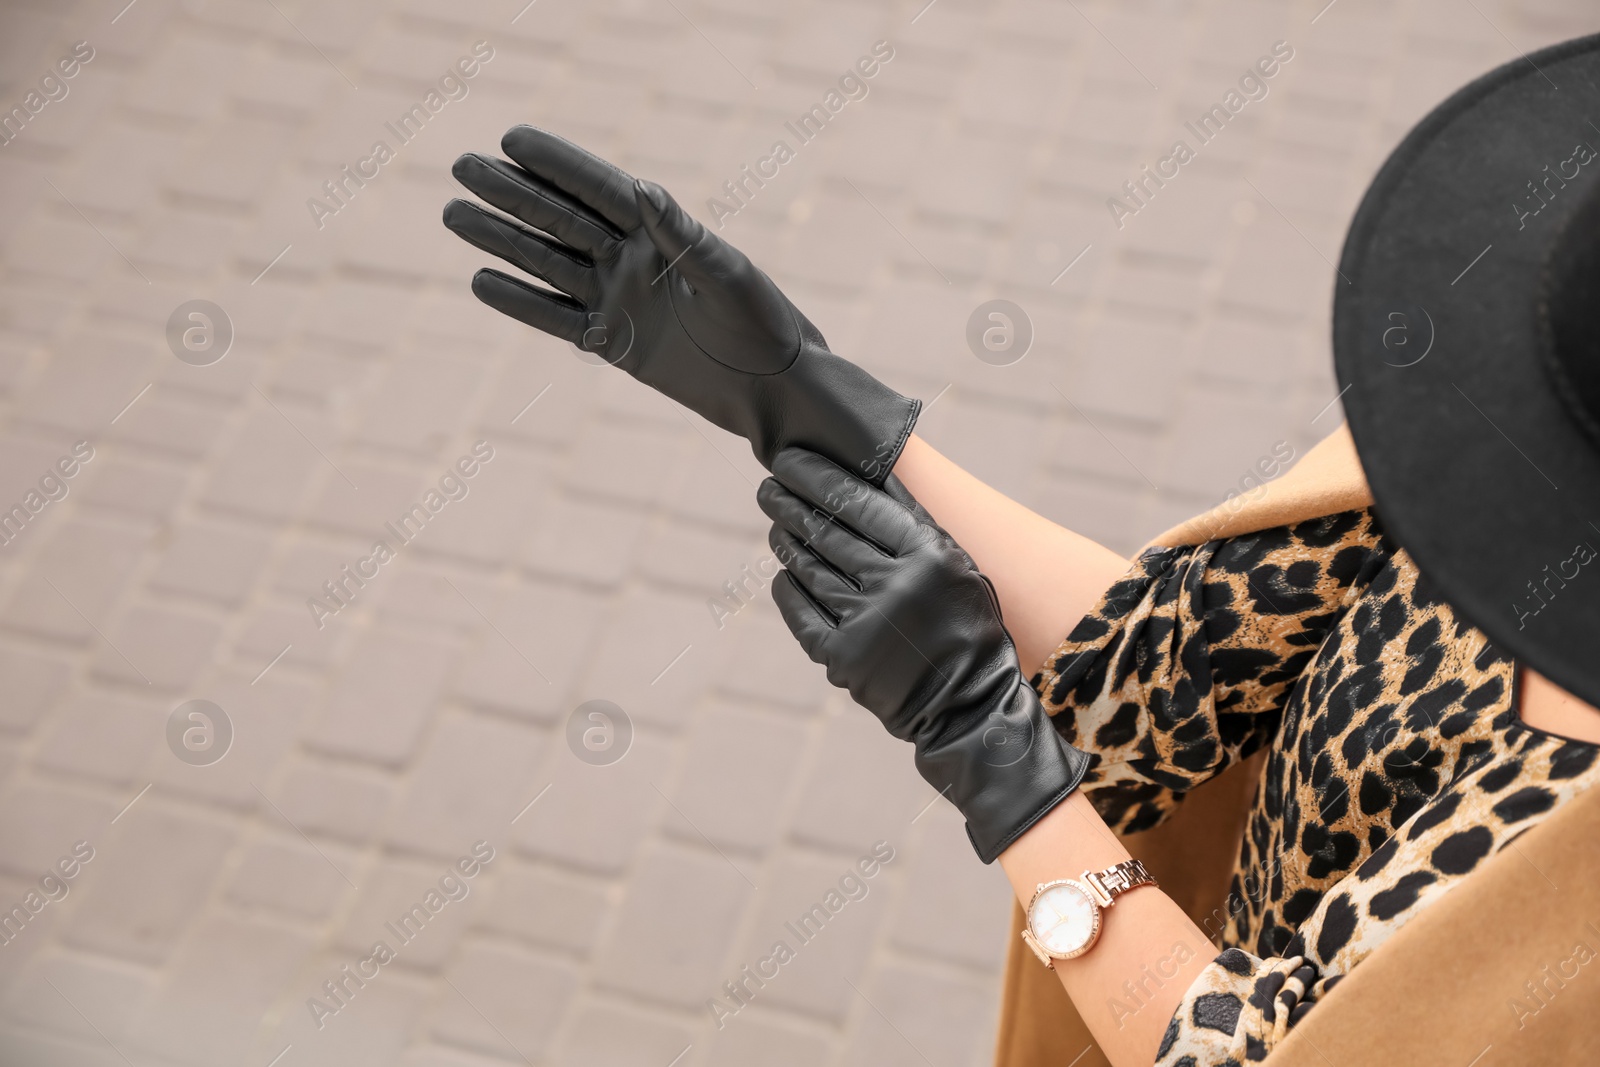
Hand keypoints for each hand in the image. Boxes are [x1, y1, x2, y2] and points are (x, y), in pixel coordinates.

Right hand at [442, 125, 919, 482]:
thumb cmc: (767, 328)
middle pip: (562, 219)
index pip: (600, 189)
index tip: (510, 139)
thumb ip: (683, 236)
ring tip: (455, 216)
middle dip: (513, 193)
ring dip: (504, 241)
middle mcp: (636, 261)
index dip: (556, 163)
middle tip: (461, 165)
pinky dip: (522, 302)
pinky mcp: (615, 345)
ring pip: (550, 264)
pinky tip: (482, 282)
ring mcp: (621, 302)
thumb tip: (641, 189)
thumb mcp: (729, 278)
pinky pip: (558, 319)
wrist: (776, 394)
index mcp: (665, 234)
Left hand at [757, 448, 1090, 862]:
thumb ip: (915, 524)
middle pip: (826, 530)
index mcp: (928, 554)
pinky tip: (783, 574)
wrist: (970, 706)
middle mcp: (895, 585)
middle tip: (769, 487)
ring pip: (810, 567)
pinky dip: (789, 589)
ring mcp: (866, 623)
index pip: (858, 500)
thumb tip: (866, 474)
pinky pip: (802, 612)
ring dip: (788, 541)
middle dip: (789, 502)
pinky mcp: (844, 658)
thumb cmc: (966, 625)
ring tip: (777, 525)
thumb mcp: (958, 566)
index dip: (817, 476)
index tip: (790, 461)